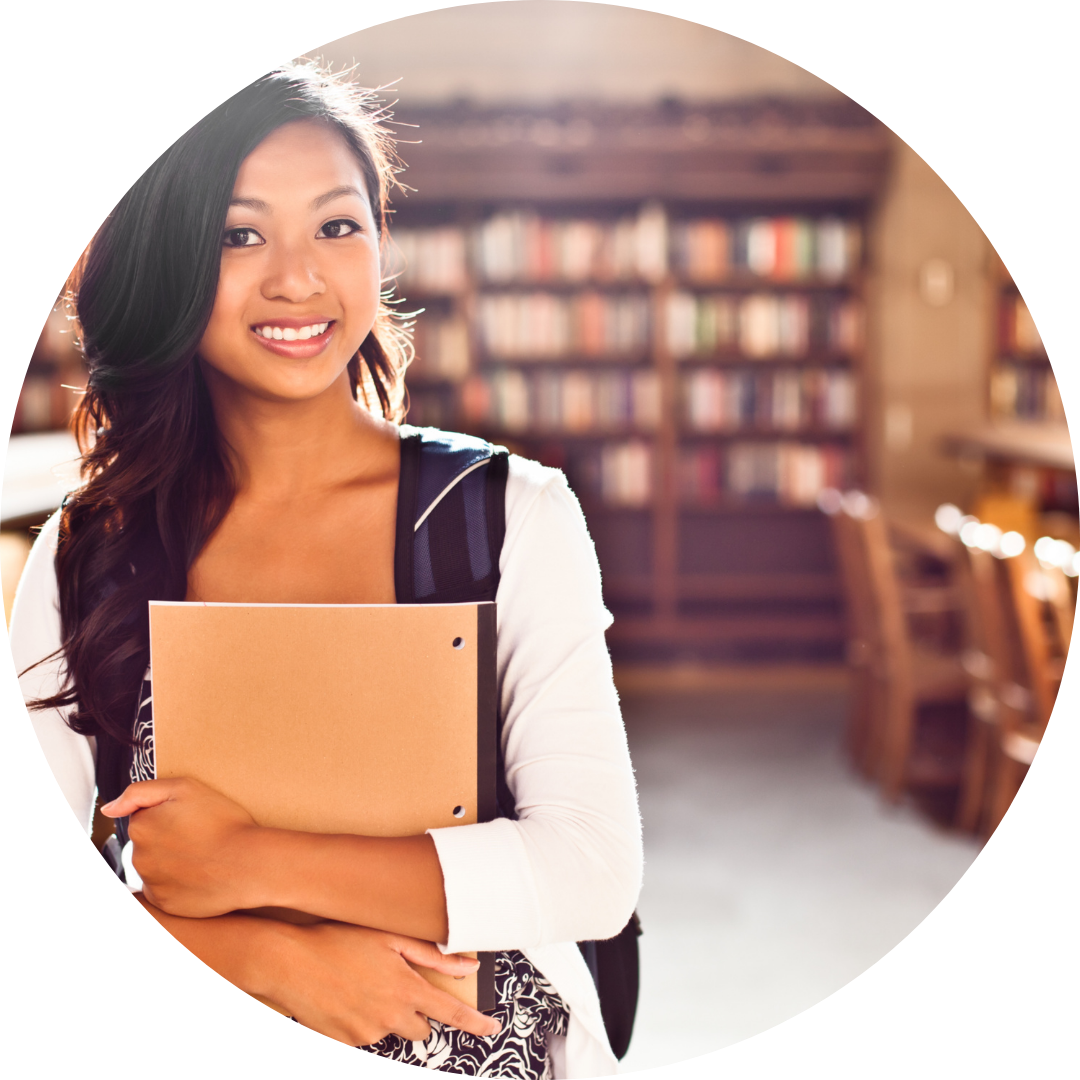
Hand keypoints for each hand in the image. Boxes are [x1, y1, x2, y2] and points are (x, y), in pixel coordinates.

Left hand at [101, 778, 260, 916]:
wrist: (247, 863)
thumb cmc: (222, 822)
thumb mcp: (185, 788)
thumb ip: (140, 792)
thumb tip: (108, 808)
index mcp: (141, 826)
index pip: (145, 817)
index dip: (170, 814)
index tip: (192, 818)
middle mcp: (138, 856)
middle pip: (148, 843)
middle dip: (168, 839)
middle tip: (201, 836)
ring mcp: (150, 882)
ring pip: (156, 866)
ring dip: (173, 861)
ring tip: (203, 856)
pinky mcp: (164, 903)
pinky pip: (165, 890)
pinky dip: (178, 883)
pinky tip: (200, 874)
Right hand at [256, 920, 501, 1046]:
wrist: (290, 963)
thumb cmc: (339, 942)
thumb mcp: (388, 939)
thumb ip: (430, 955)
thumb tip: (466, 965)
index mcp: (405, 989)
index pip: (451, 1012)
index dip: (475, 1023)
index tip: (493, 1029)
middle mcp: (390, 1017)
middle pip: (421, 1029)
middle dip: (415, 1013)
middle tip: (394, 987)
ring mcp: (367, 1034)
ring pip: (391, 1031)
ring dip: (386, 1015)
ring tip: (362, 985)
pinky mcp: (346, 1043)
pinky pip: (366, 1036)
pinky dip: (363, 1021)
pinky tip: (347, 998)